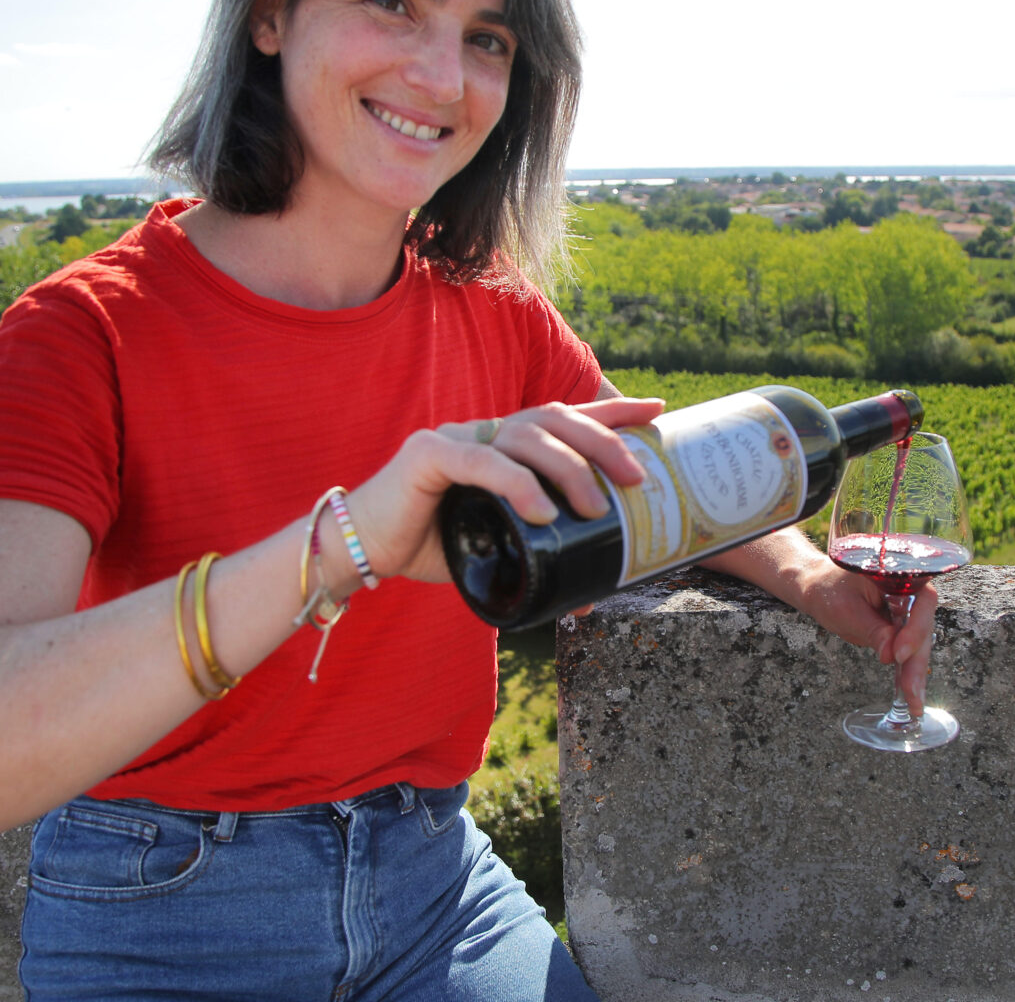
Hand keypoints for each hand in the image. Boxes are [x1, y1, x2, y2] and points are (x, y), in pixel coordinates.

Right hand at [339, 396, 664, 586]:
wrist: (358, 554)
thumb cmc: (428, 549)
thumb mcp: (495, 553)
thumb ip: (536, 564)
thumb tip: (586, 602)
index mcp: (504, 446)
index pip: (565, 418)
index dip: (611, 411)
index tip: (656, 413)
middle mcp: (485, 433)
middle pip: (555, 418)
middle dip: (603, 440)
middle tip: (637, 475)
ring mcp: (456, 438)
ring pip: (525, 436)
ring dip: (568, 469)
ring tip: (594, 506)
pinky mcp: (427, 455)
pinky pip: (482, 462)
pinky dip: (518, 485)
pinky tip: (543, 513)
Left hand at [791, 556, 938, 716]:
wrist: (818, 588)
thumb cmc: (829, 590)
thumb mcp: (846, 610)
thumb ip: (872, 630)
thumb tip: (892, 655)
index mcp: (900, 575)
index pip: (921, 602)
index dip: (915, 630)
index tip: (898, 654)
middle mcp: (911, 591)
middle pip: (923, 627)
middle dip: (917, 660)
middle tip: (912, 690)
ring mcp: (908, 611)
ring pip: (919, 643)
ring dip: (915, 672)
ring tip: (914, 701)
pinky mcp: (902, 627)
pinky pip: (908, 649)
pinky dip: (906, 671)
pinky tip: (909, 695)